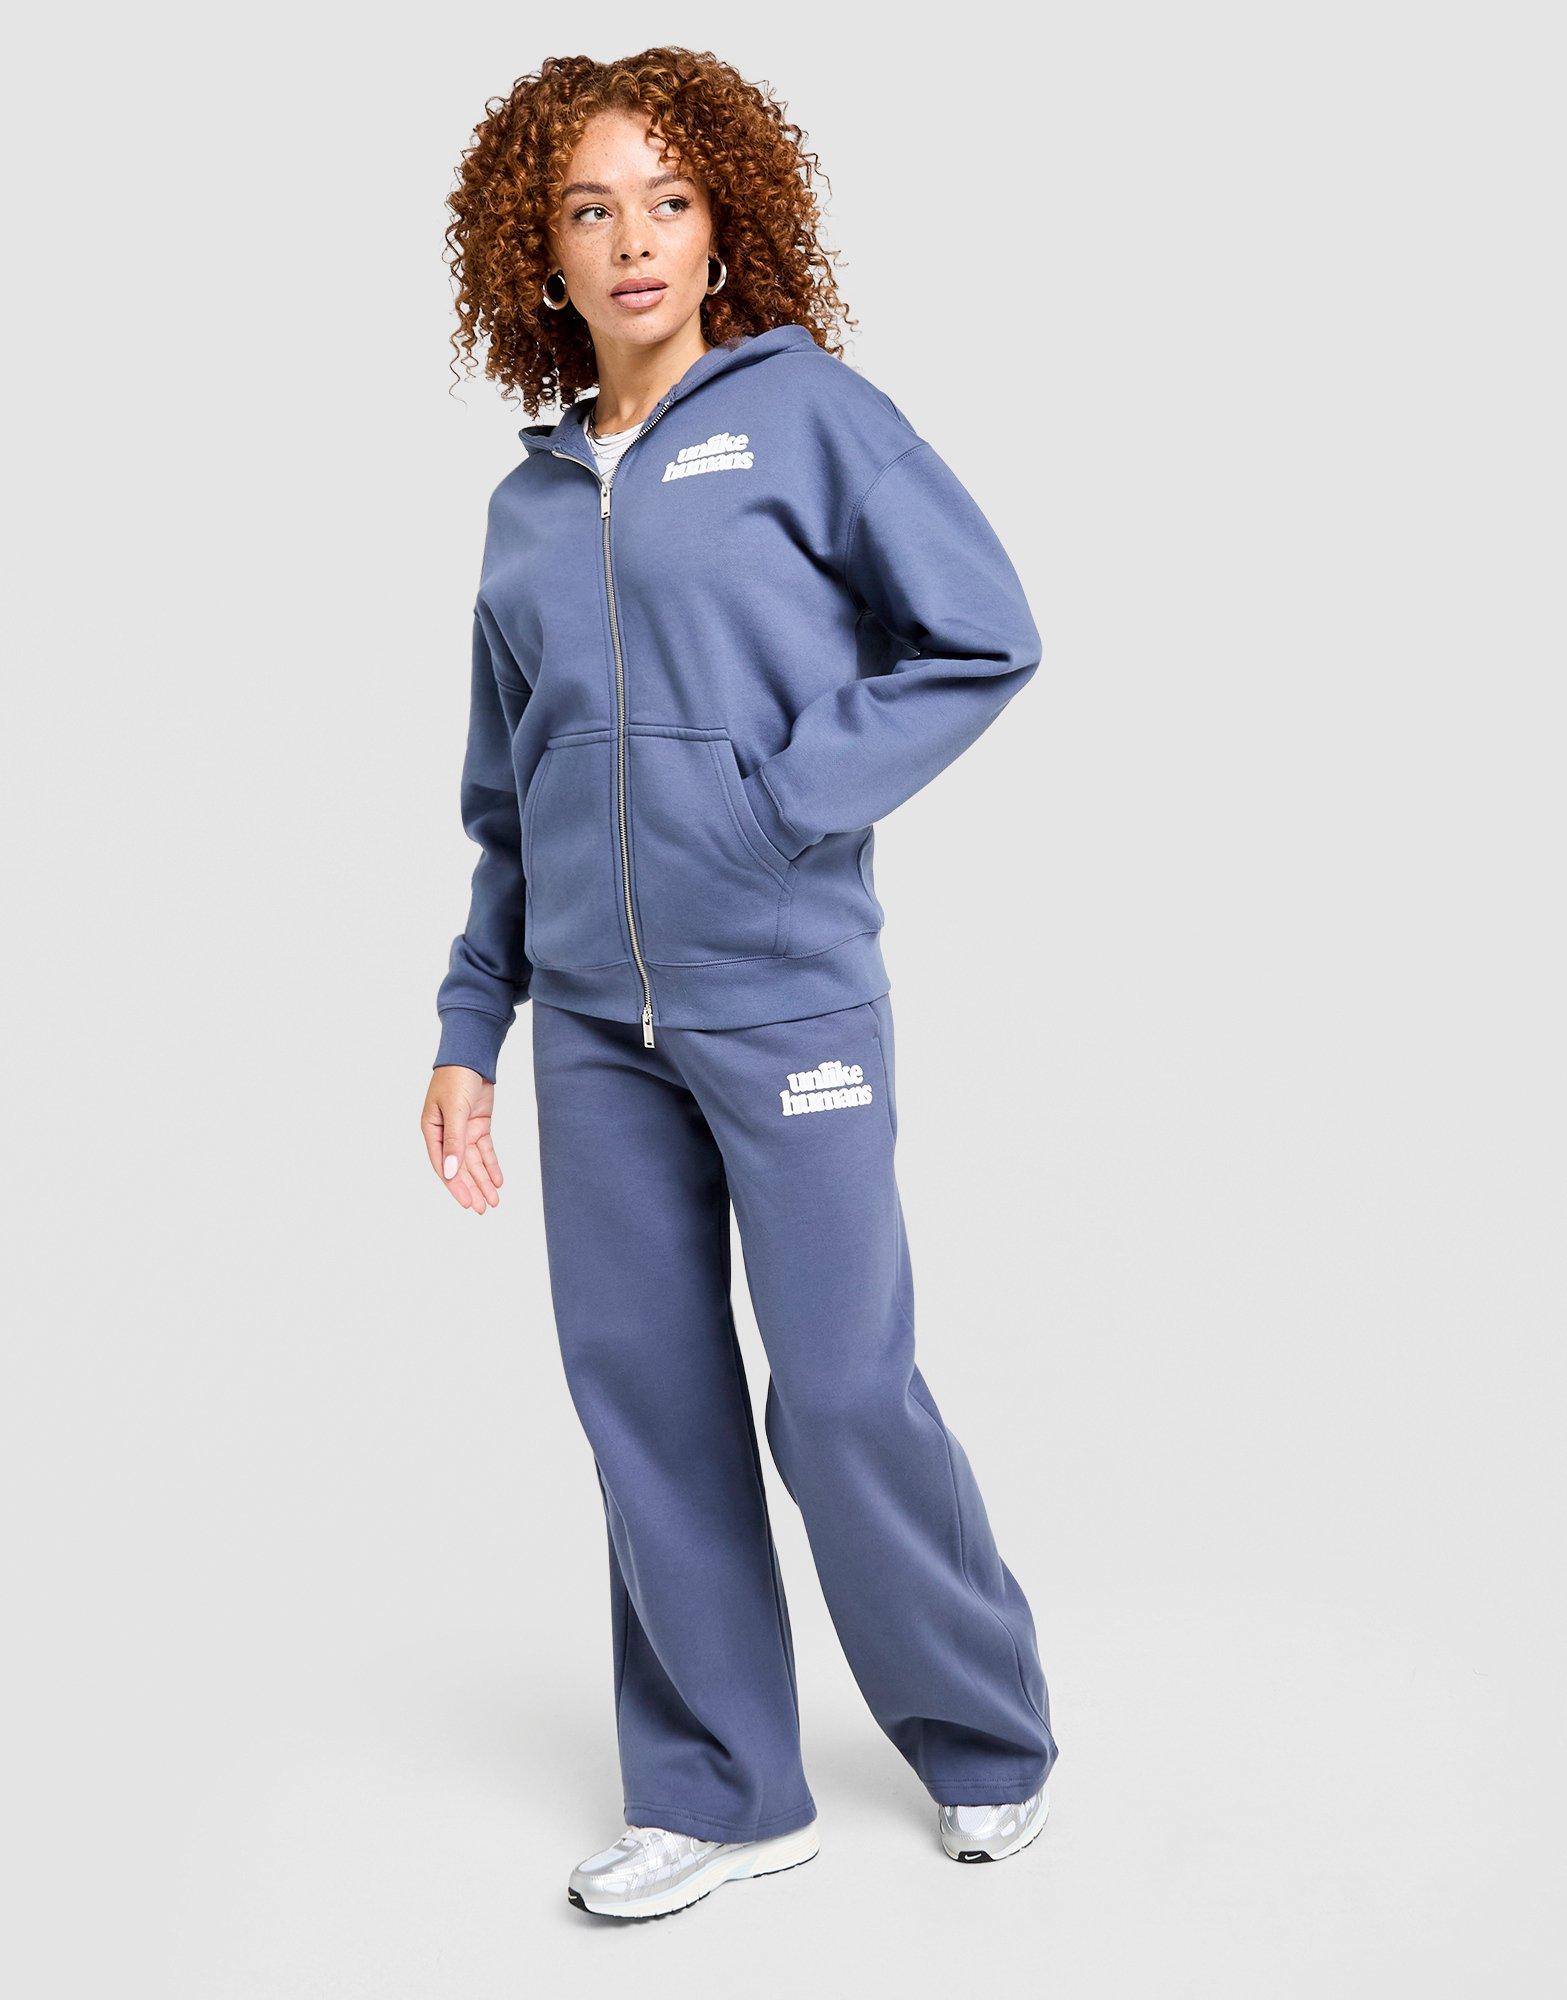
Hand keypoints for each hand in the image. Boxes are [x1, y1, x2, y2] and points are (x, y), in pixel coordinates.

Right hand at [422, 1066, 503, 1213]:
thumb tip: (452, 1171)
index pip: (443, 1165)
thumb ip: (454, 1142)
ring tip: (494, 1200)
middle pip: (460, 1167)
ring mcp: (463, 1130)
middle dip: (473, 1188)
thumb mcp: (454, 1110)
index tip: (468, 1203)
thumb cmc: (456, 1078)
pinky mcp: (478, 1125)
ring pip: (474, 1161)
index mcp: (432, 1131)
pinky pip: (484, 1150)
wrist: (472, 1055)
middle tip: (484, 1208)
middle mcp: (446, 1134)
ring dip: (484, 1180)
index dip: (456, 1186)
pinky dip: (491, 1164)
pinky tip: (498, 1180)